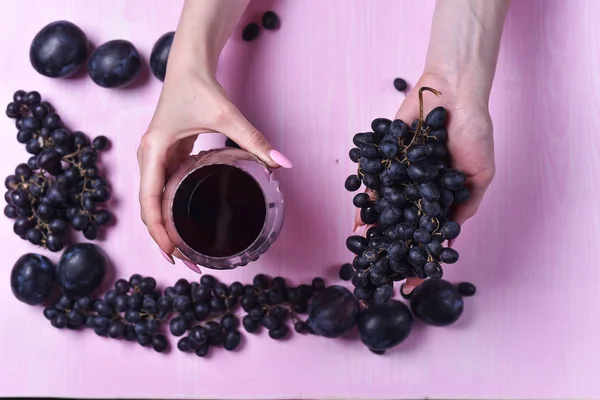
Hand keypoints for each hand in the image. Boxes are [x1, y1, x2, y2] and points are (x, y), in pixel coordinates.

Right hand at [137, 71, 292, 262]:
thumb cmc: (199, 87)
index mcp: (154, 151)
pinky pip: (163, 190)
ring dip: (167, 228)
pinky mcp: (165, 156)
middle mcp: (148, 158)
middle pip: (149, 209)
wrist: (188, 66)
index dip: (160, 233)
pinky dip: (171, 211)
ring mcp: (155, 158)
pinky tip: (187, 225)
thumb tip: (283, 164)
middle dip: (165, 240)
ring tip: (188, 252)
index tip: (175, 255)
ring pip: (154, 202)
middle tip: (190, 264)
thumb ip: (255, 141)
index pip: (150, 202)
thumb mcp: (227, 115)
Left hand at [354, 72, 494, 291]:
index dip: (420, 259)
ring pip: (384, 209)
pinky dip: (366, 200)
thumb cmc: (474, 134)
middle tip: (378, 273)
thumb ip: (464, 206)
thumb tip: (447, 238)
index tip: (410, 284)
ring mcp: (400, 177)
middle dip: (390, 249)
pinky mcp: (384, 160)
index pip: (428, 235)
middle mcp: (417, 191)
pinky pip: (373, 183)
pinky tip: (360, 216)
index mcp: (439, 199)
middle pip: (402, 227)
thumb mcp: (479, 175)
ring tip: (363, 250)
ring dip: (373, 230)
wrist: (454, 93)